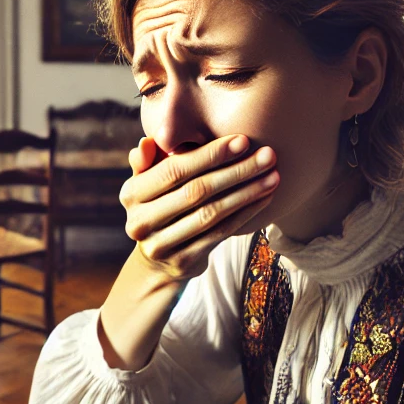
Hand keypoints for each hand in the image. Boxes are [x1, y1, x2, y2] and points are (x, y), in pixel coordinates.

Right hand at [120, 134, 278, 280]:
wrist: (158, 258)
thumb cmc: (161, 204)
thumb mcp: (148, 181)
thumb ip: (149, 160)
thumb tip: (146, 143)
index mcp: (130, 193)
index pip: (174, 170)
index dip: (209, 155)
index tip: (243, 141)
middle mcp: (140, 221)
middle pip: (196, 191)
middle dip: (236, 171)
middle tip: (268, 156)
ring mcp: (160, 244)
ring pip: (211, 214)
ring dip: (246, 193)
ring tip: (273, 176)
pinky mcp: (182, 262)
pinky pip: (220, 234)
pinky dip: (244, 214)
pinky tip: (264, 198)